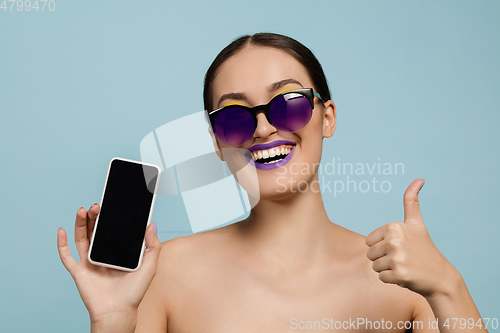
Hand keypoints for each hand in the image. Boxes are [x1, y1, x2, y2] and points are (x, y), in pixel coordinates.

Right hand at [57, 204, 161, 322]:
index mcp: (117, 252)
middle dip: (95, 217)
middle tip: (97, 205)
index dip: (110, 218)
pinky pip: (67, 256)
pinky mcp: (78, 272)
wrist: (118, 311)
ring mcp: (89, 263)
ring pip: (82, 238)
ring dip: (81, 223)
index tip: (111, 204)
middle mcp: (102, 255)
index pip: (112, 230)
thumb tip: (152, 224)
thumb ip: (152, 245)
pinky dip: (62, 243)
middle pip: (95, 231)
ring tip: (84, 210)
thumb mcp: (149, 266)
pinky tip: (62, 230)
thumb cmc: (134, 292)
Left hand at [366, 179, 457, 296]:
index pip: (369, 241)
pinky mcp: (398, 273)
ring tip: (405, 266)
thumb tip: (419, 179)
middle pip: (370, 254)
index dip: (382, 247)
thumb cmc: (425, 249)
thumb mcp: (417, 223)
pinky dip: (392, 280)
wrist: (441, 276)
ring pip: (375, 266)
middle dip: (384, 259)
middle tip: (403, 259)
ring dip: (387, 270)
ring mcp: (396, 257)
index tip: (400, 247)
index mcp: (393, 227)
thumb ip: (411, 201)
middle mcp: (394, 240)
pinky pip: (381, 277)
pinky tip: (407, 275)